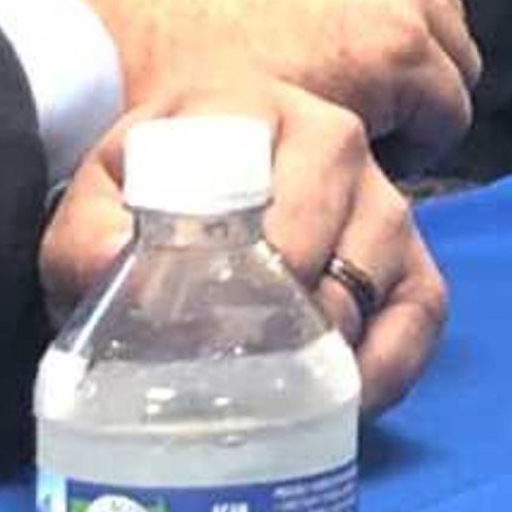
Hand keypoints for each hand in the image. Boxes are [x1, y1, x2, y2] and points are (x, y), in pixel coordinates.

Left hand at [41, 84, 447, 411]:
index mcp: (255, 108)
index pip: (270, 171)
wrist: (173, 189)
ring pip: (380, 269)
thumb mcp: (97, 201)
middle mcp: (334, 138)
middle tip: (237, 364)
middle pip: (334, 225)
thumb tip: (117, 266)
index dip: (252, 254)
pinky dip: (389, 366)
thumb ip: (89, 233)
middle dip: (287, 306)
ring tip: (277, 391)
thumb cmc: (143, 193)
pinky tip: (340, 403)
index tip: (207, 318)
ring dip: (332, 339)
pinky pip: (422, 313)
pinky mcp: (412, 257)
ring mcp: (382, 198)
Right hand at [51, 0, 479, 165]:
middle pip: (430, 1)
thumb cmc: (133, 7)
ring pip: (448, 53)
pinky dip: (418, 136)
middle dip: (404, 55)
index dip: (376, 17)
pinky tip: (370, 155)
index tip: (354, 57)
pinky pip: (446, 106)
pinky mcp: (395, 46)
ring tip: (363, 134)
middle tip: (362, 103)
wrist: (101, 52)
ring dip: (412, 97)